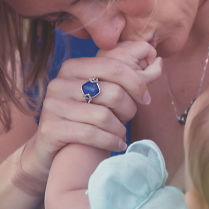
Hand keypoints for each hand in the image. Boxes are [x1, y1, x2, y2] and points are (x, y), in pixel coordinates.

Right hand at [22, 40, 162, 178]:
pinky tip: (117, 145)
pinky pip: (91, 134)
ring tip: (122, 134)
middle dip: (129, 108)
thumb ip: (131, 76)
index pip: (114, 66)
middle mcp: (59, 83)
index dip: (137, 83)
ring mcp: (52, 106)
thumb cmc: (87, 117)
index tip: (146, 98)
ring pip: (103, 116)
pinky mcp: (50, 129)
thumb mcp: (106, 93)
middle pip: (112, 92)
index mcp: (73, 67)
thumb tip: (157, 60)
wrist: (53, 148)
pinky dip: (111, 141)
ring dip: (120, 129)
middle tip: (130, 119)